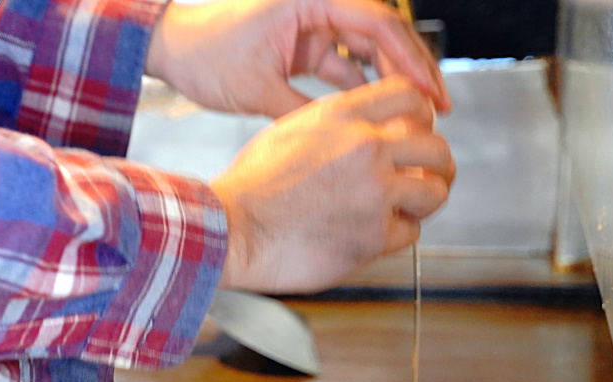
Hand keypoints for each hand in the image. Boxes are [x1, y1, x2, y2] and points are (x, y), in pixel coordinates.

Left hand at [146, 0, 449, 118]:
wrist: (173, 48)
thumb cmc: (205, 56)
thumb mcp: (257, 90)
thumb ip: (307, 110)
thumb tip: (349, 137)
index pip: (376, 21)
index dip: (410, 59)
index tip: (430, 93)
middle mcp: (318, 2)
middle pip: (383, 31)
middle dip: (414, 69)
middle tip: (439, 106)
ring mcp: (315, 21)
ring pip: (371, 47)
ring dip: (395, 79)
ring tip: (418, 115)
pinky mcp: (309, 42)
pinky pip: (349, 62)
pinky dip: (367, 86)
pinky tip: (385, 114)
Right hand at [211, 77, 453, 293]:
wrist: (234, 229)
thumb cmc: (252, 187)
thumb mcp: (292, 130)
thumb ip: (336, 124)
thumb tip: (368, 128)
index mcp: (343, 116)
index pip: (409, 96)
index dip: (424, 115)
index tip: (422, 131)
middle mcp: (365, 148)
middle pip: (436, 146)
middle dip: (438, 164)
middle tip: (431, 175)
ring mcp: (375, 192)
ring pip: (435, 191)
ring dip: (426, 201)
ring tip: (410, 208)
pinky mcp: (375, 234)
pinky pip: (411, 233)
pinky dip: (398, 235)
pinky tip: (377, 233)